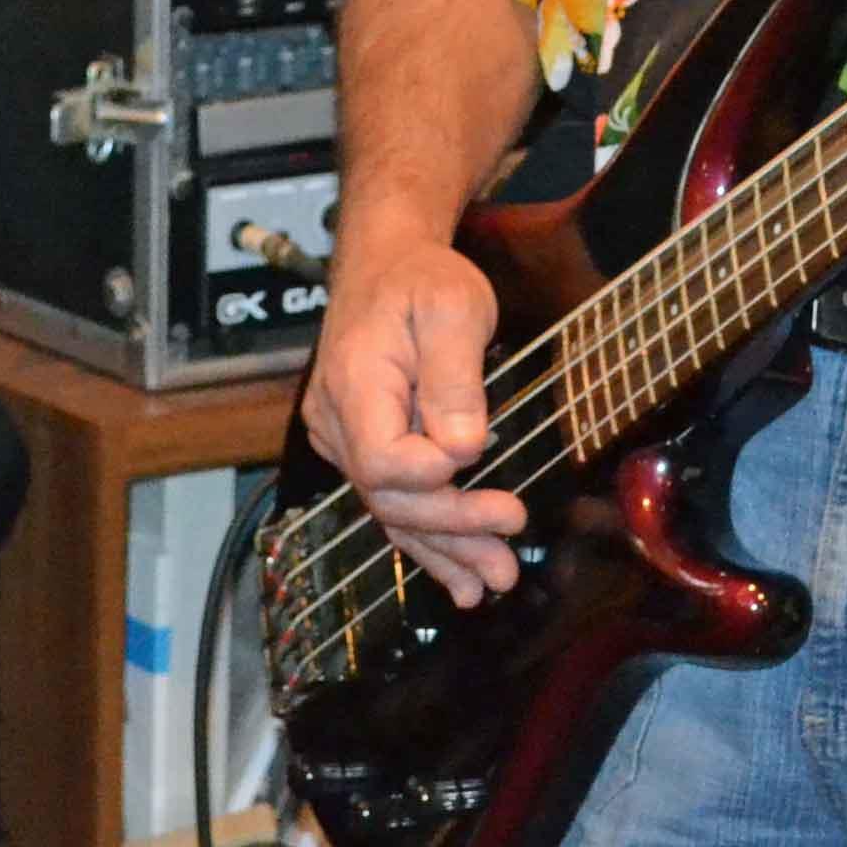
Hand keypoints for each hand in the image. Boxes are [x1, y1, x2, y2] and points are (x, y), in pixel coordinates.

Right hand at [299, 233, 527, 606]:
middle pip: (390, 496)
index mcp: (354, 384)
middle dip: (453, 527)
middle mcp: (337, 422)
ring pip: (393, 509)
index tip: (478, 457)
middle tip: (509, 554)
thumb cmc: (424, 279)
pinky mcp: (365, 447)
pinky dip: (429, 539)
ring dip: (446, 550)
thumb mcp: (452, 309)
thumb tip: (464, 450)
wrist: (387, 263)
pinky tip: (461, 577)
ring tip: (493, 583)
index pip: (383, 459)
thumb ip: (454, 379)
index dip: (430, 475)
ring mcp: (345, 440)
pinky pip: (396, 500)